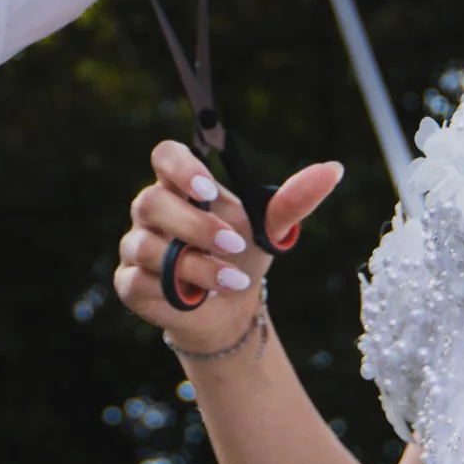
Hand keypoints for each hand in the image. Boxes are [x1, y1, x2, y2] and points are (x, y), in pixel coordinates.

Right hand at [113, 140, 342, 350]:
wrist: (230, 308)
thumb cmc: (242, 254)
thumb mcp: (268, 228)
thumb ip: (294, 199)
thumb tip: (333, 169)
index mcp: (181, 185)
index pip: (164, 156)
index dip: (180, 167)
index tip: (208, 186)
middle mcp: (151, 211)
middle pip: (151, 201)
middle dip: (195, 224)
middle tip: (234, 243)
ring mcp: (136, 246)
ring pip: (147, 247)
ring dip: (194, 265)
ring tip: (234, 279)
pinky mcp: (130, 283)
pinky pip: (138, 282)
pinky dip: (174, 291)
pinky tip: (201, 298)